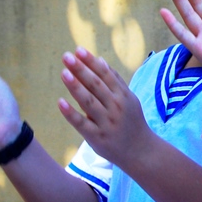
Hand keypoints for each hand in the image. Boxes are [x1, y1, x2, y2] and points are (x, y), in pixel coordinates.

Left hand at [58, 47, 149, 164]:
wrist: (141, 151)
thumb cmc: (132, 122)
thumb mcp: (129, 99)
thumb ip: (115, 81)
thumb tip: (99, 60)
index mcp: (123, 96)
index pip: (105, 75)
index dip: (91, 62)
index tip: (78, 50)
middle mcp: (116, 107)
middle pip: (96, 85)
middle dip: (81, 70)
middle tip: (67, 56)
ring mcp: (106, 122)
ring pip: (89, 102)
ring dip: (76, 87)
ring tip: (63, 73)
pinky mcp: (97, 137)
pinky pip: (82, 123)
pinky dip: (71, 113)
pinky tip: (60, 102)